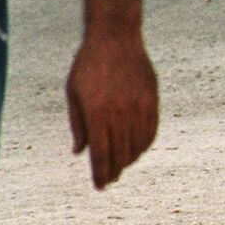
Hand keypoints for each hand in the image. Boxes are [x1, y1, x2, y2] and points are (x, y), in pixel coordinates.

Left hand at [67, 30, 158, 189]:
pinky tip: (138, 149)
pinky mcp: (152, 100)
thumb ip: (78, 125)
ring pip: (138, 145)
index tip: (100, 186)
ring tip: (123, 165)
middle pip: (120, 154)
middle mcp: (120, 113)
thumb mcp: (73, 93)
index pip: (101, 154)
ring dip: (130, 160)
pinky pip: (151, 131)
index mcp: (97, 113)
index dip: (100, 173)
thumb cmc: (88, 65)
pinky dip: (145, 144)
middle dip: (115, 171)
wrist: (115, 38)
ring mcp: (139, 107)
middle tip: (110, 179)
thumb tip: (80, 153)